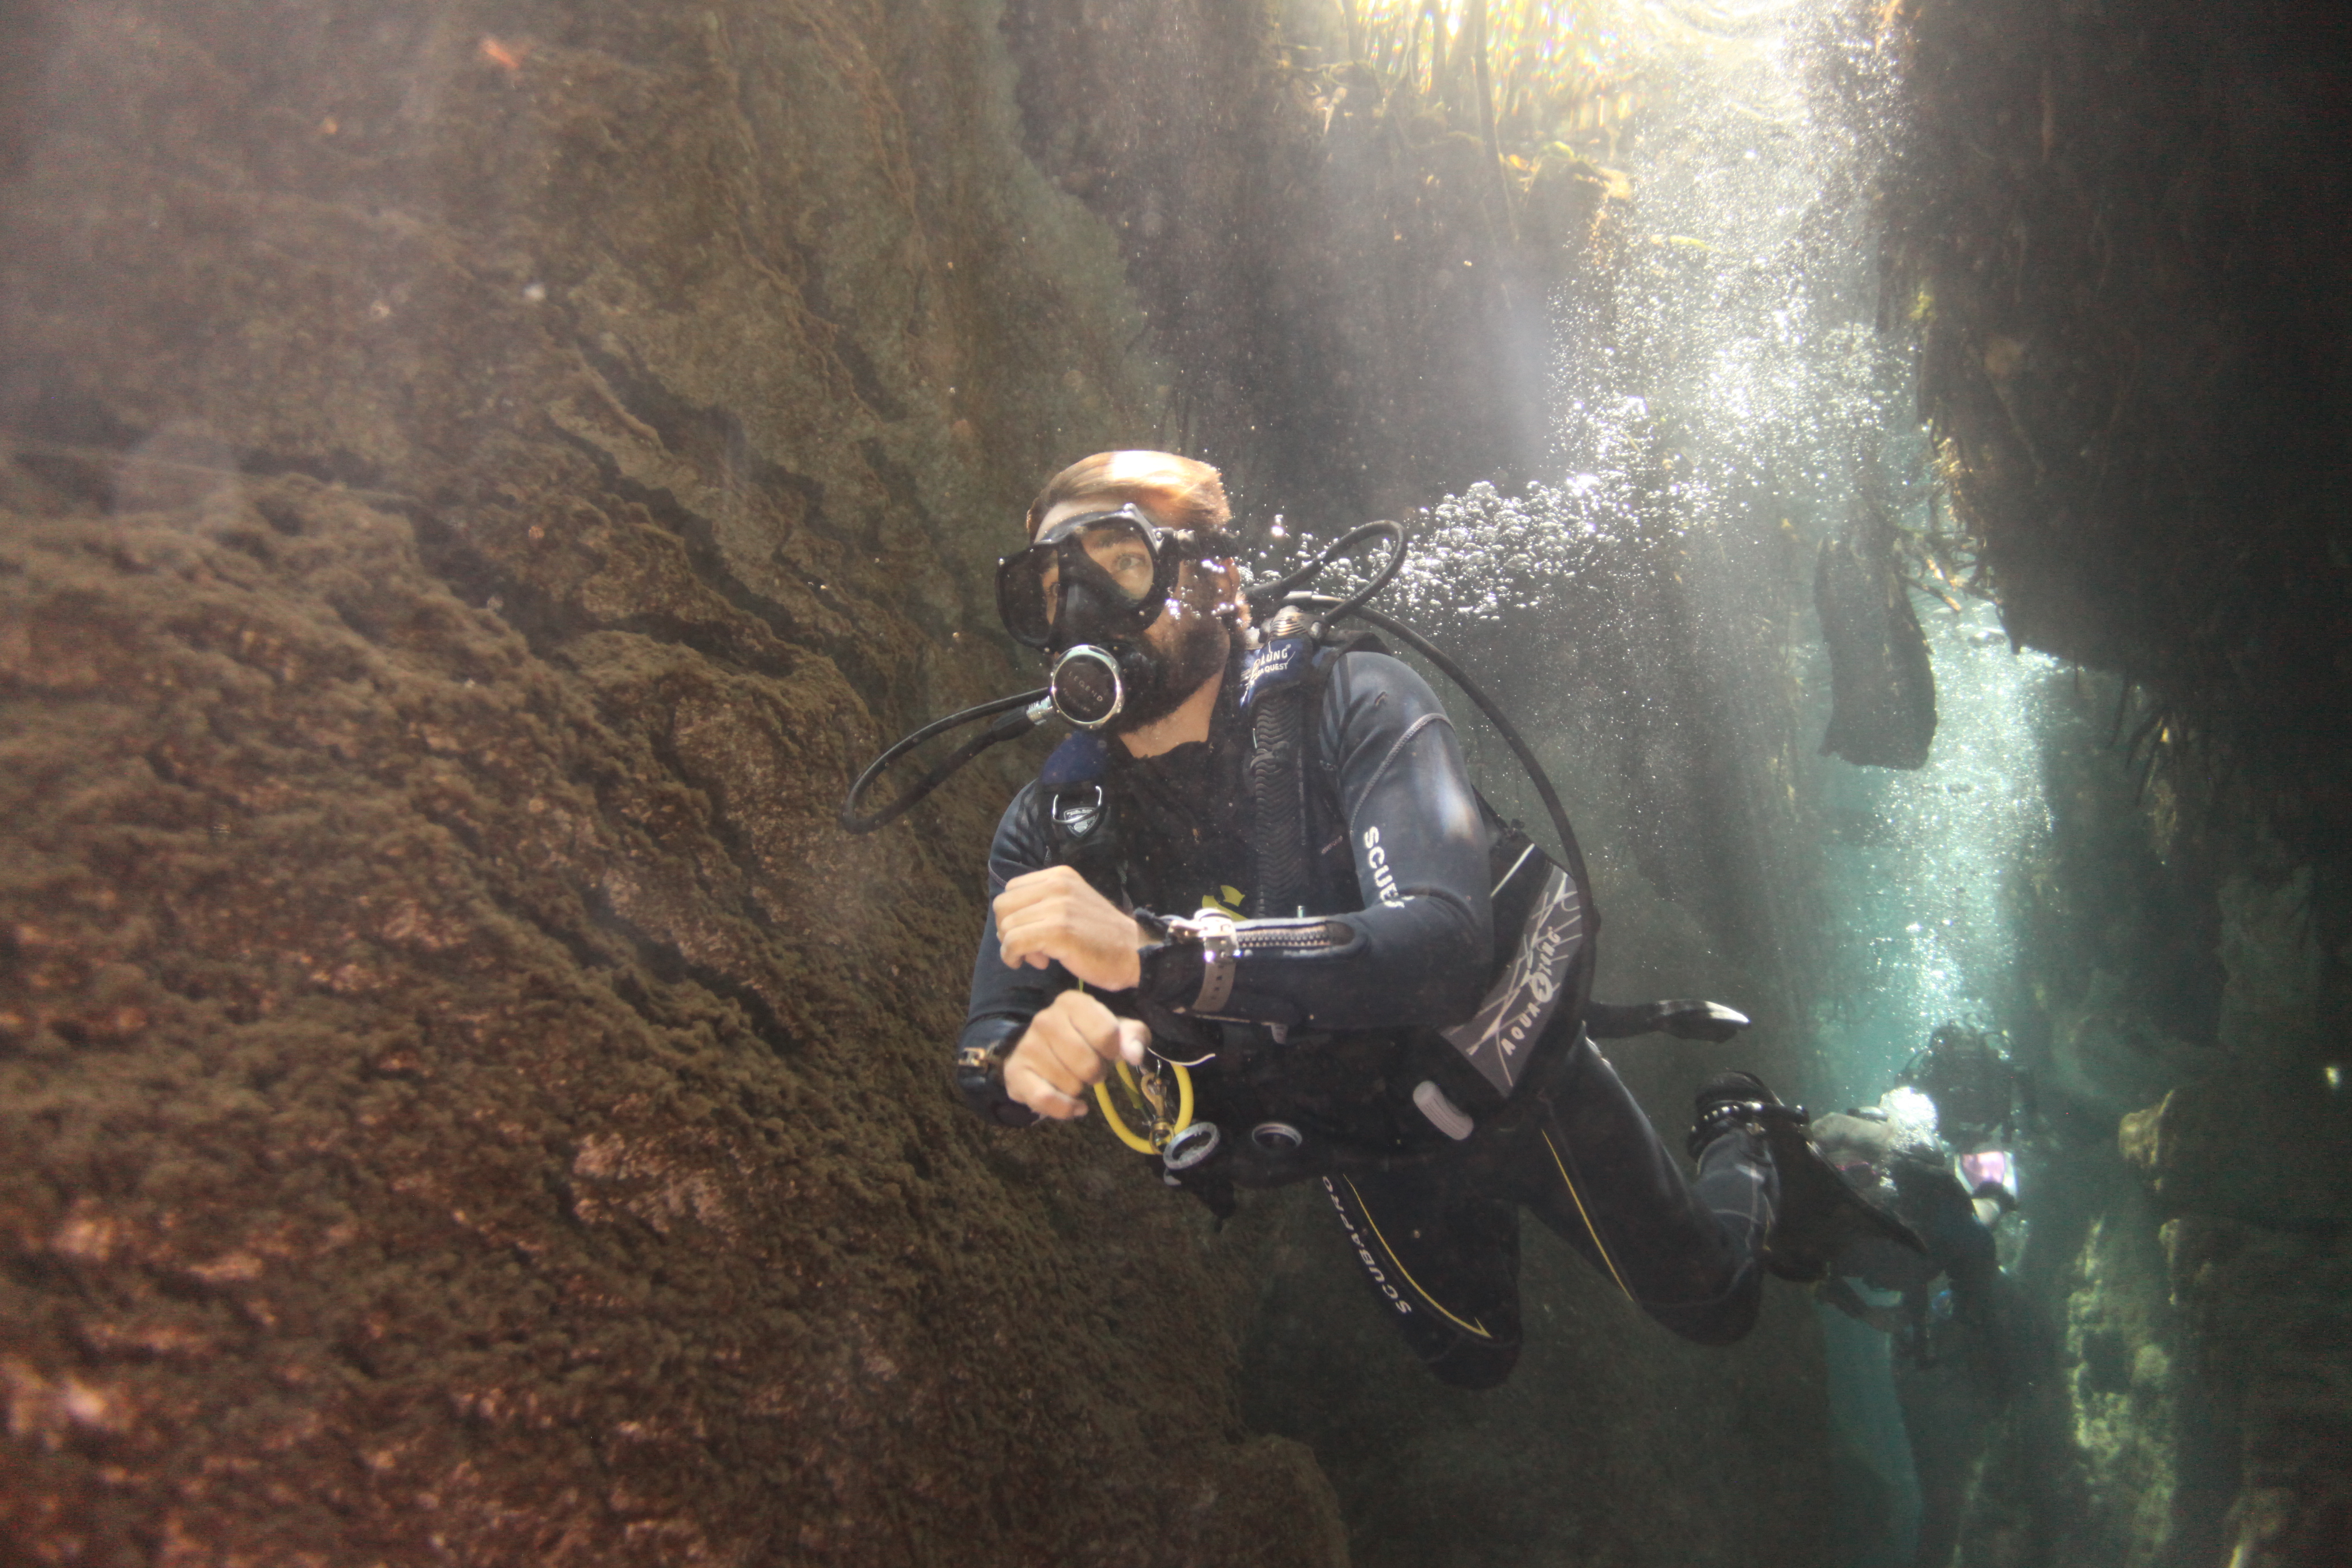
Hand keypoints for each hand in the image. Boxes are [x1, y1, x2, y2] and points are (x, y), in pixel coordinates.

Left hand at [994, 865, 1147, 990]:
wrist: (1135, 952)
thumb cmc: (1104, 936)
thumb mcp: (1074, 903)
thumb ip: (1046, 902)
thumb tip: (1010, 921)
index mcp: (1059, 876)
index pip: (1012, 890)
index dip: (1015, 914)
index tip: (1033, 932)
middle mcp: (1056, 885)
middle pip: (1002, 906)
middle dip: (1008, 930)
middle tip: (1031, 947)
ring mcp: (1057, 907)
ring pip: (1006, 926)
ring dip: (1014, 947)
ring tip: (1039, 956)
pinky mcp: (1057, 931)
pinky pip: (1014, 943)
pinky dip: (1014, 957)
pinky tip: (1036, 963)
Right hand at [1003, 990, 1149, 1119]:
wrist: (1042, 1050)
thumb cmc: (1085, 1038)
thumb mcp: (1115, 1030)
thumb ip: (1133, 1036)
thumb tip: (1134, 1055)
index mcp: (1072, 1002)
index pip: (1107, 1033)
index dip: (1114, 1051)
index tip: (1109, 1052)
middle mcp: (1045, 1019)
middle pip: (1088, 1064)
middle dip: (1097, 1073)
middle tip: (1091, 1068)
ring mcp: (1027, 1046)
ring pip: (1070, 1084)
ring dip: (1079, 1089)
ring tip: (1075, 1077)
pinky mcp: (1015, 1072)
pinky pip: (1045, 1100)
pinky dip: (1065, 1109)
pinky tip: (1075, 1106)